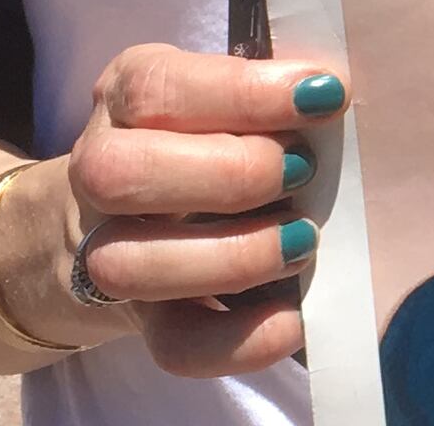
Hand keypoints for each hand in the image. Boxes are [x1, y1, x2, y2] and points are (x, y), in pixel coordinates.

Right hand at [30, 43, 346, 376]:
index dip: (243, 92)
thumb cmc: (201, 134)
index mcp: (126, 95)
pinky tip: (295, 317)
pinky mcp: (142, 320)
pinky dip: (240, 339)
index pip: (156, 88)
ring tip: (302, 240)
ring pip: (131, 266)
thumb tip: (332, 96)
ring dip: (232, 256)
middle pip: (122, 174)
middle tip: (303, 171)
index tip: (324, 96)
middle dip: (230, 173)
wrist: (117, 215)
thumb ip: (263, 95)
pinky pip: (174, 345)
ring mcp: (106, 250)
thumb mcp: (218, 94)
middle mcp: (101, 169)